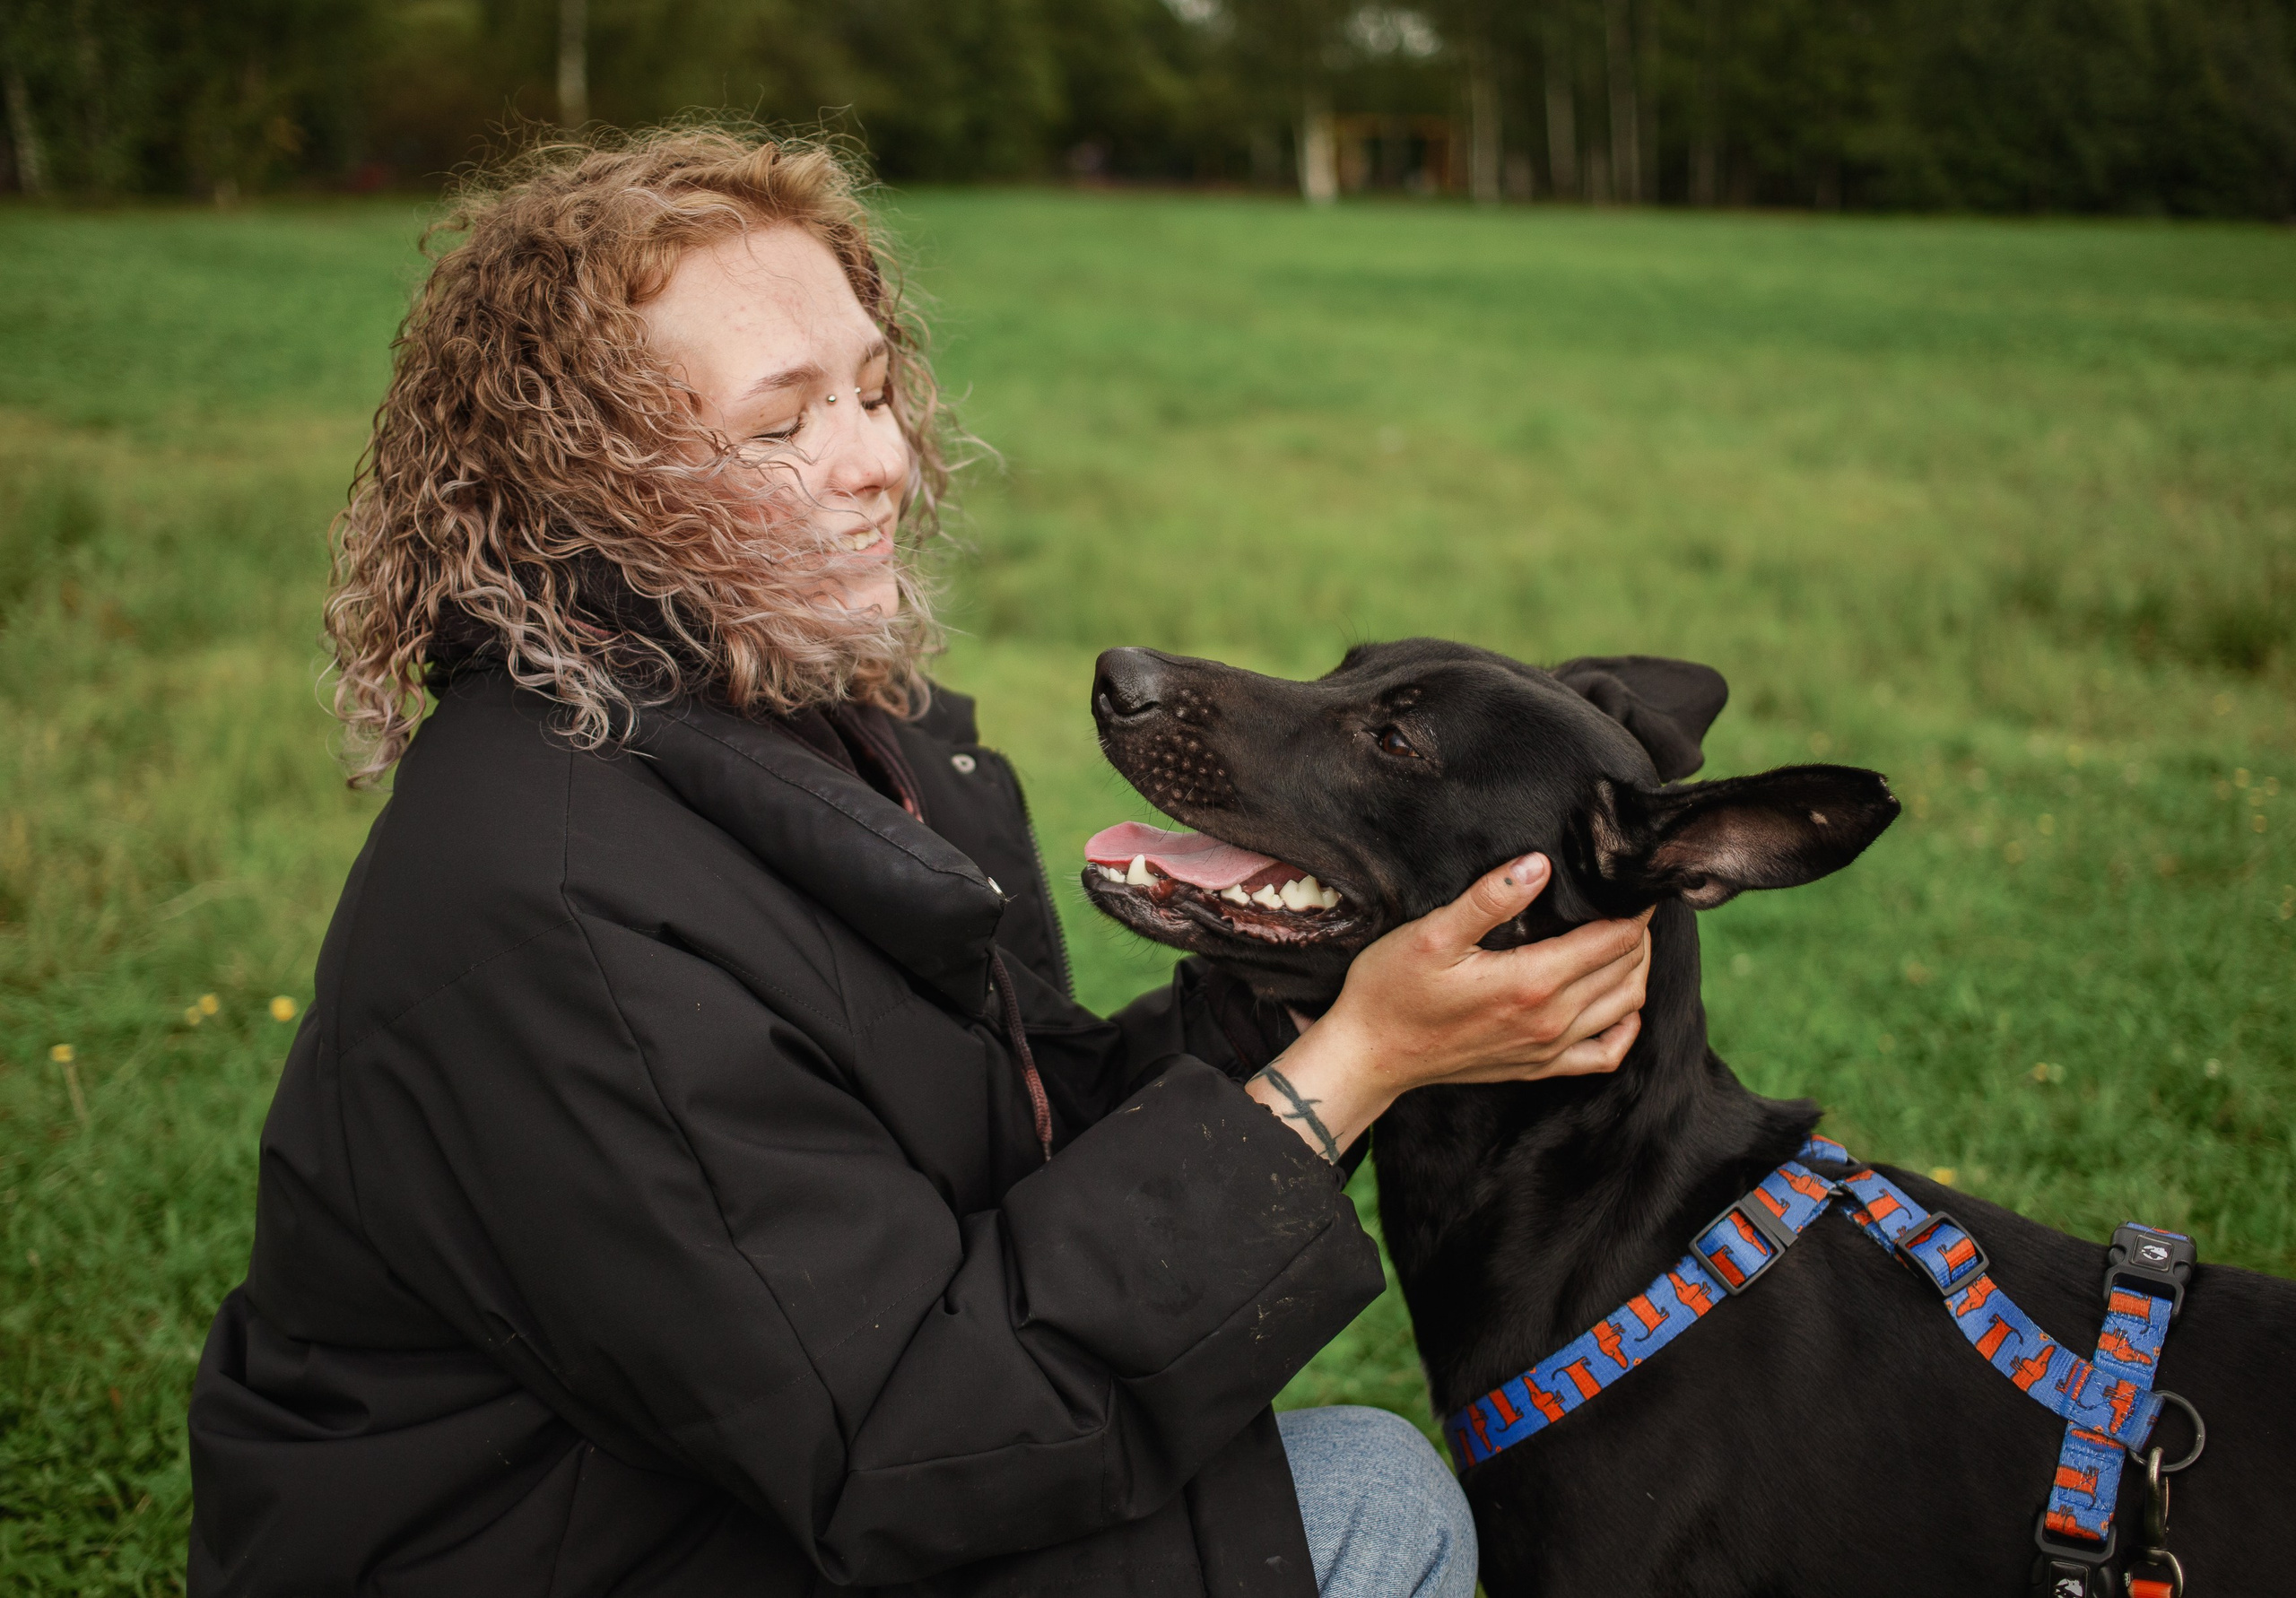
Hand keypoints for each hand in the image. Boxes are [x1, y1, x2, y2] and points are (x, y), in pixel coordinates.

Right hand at [1244, 854, 1650, 1162]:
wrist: (1370, 1054)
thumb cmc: (1392, 989)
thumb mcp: (1431, 934)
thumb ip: (1488, 899)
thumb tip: (1539, 865)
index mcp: (1531, 982)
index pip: (1613, 939)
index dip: (1633, 907)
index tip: (1633, 881)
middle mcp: (1551, 1020)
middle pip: (1627, 970)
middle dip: (1639, 932)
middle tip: (1631, 901)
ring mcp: (1547, 1049)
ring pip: (1626, 1007)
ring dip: (1637, 970)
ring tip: (1627, 939)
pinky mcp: (1537, 1068)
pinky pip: (1605, 1055)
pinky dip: (1625, 1026)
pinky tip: (1619, 1005)